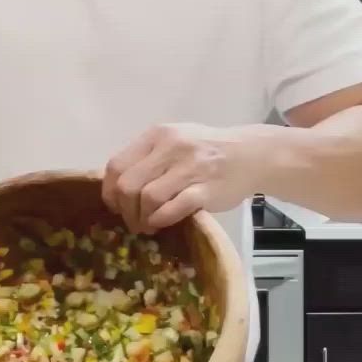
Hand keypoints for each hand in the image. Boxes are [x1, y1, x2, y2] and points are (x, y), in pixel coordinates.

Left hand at [102, 123, 259, 232]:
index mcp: (157, 135)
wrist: (251, 155)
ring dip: (142, 218)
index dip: (109, 191)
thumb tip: (116, 187)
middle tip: (132, 221)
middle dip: (124, 210)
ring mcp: (190, 168)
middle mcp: (171, 148)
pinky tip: (162, 223)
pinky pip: (173, 208)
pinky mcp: (206, 189)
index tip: (115, 205)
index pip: (117, 165)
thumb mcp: (175, 140)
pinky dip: (161, 220)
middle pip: (128, 185)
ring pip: (148, 198)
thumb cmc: (206, 150)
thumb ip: (147, 157)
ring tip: (147, 225)